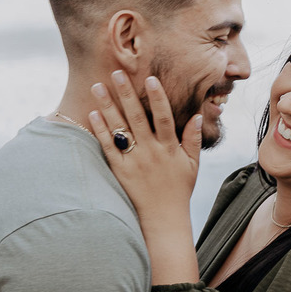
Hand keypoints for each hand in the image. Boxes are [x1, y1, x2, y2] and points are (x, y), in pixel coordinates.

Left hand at [88, 71, 200, 226]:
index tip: (150, 78)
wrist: (164, 219)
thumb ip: (194, 140)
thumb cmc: (179, 190)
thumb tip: (197, 117)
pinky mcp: (120, 171)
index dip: (158, 97)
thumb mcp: (193, 165)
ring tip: (98, 86)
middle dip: (127, 93)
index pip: (164, 117)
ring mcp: (134, 161)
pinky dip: (101, 131)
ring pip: (120, 129)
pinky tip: (93, 114)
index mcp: (170, 148)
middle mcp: (152, 152)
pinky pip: (108, 148)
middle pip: (138, 117)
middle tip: (116, 72)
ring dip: (108, 106)